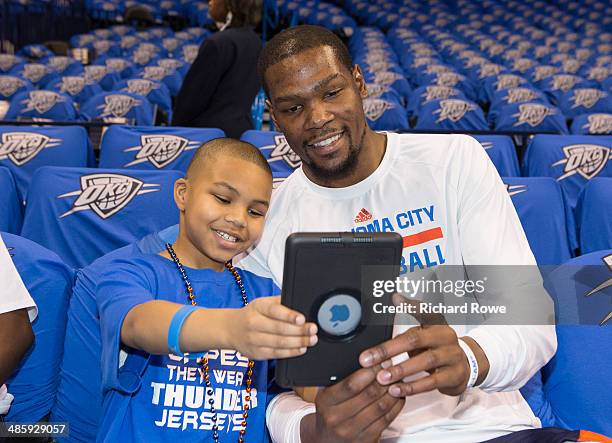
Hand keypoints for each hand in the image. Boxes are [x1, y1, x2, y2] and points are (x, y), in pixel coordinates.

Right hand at [229, 296, 317, 359]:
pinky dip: (290, 353)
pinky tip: (300, 349)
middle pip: (279, 329)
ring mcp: (254, 340)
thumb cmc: (253, 314)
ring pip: (279, 343)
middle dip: (300, 331)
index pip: (274, 311)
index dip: (289, 315)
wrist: (231, 328)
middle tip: (313, 330)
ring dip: (298, 343)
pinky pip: (276, 354)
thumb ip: (281, 302)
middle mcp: (254, 323)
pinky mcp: (256, 353)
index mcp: (258, 307)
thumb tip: (300, 303)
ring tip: (311, 340)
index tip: (302, 319)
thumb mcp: (263, 302)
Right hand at [300, 365, 404, 442]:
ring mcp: (352, 431)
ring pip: (381, 407)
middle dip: (384, 378)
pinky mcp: (367, 440)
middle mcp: (337, 418)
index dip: (370, 371)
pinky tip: (397, 396)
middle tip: (392, 367)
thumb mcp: (328, 394)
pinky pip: (386, 419)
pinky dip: (396, 405)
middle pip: (369, 394)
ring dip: (393, 391)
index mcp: (326, 401)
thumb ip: (342, 379)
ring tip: (397, 380)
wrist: (328, 441)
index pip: (351, 384)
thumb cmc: (330, 413)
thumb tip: (367, 360)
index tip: (380, 361)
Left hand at [359, 295, 477, 397]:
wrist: (465, 366)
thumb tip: (389, 314)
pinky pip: (432, 382)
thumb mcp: (425, 334)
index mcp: (436, 323)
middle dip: (389, 350)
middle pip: (415, 339)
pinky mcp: (455, 376)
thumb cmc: (437, 348)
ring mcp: (452, 356)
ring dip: (400, 370)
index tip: (395, 298)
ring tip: (382, 377)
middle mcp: (445, 336)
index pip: (424, 311)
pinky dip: (413, 387)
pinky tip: (397, 390)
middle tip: (368, 359)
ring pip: (425, 361)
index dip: (410, 304)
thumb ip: (406, 330)